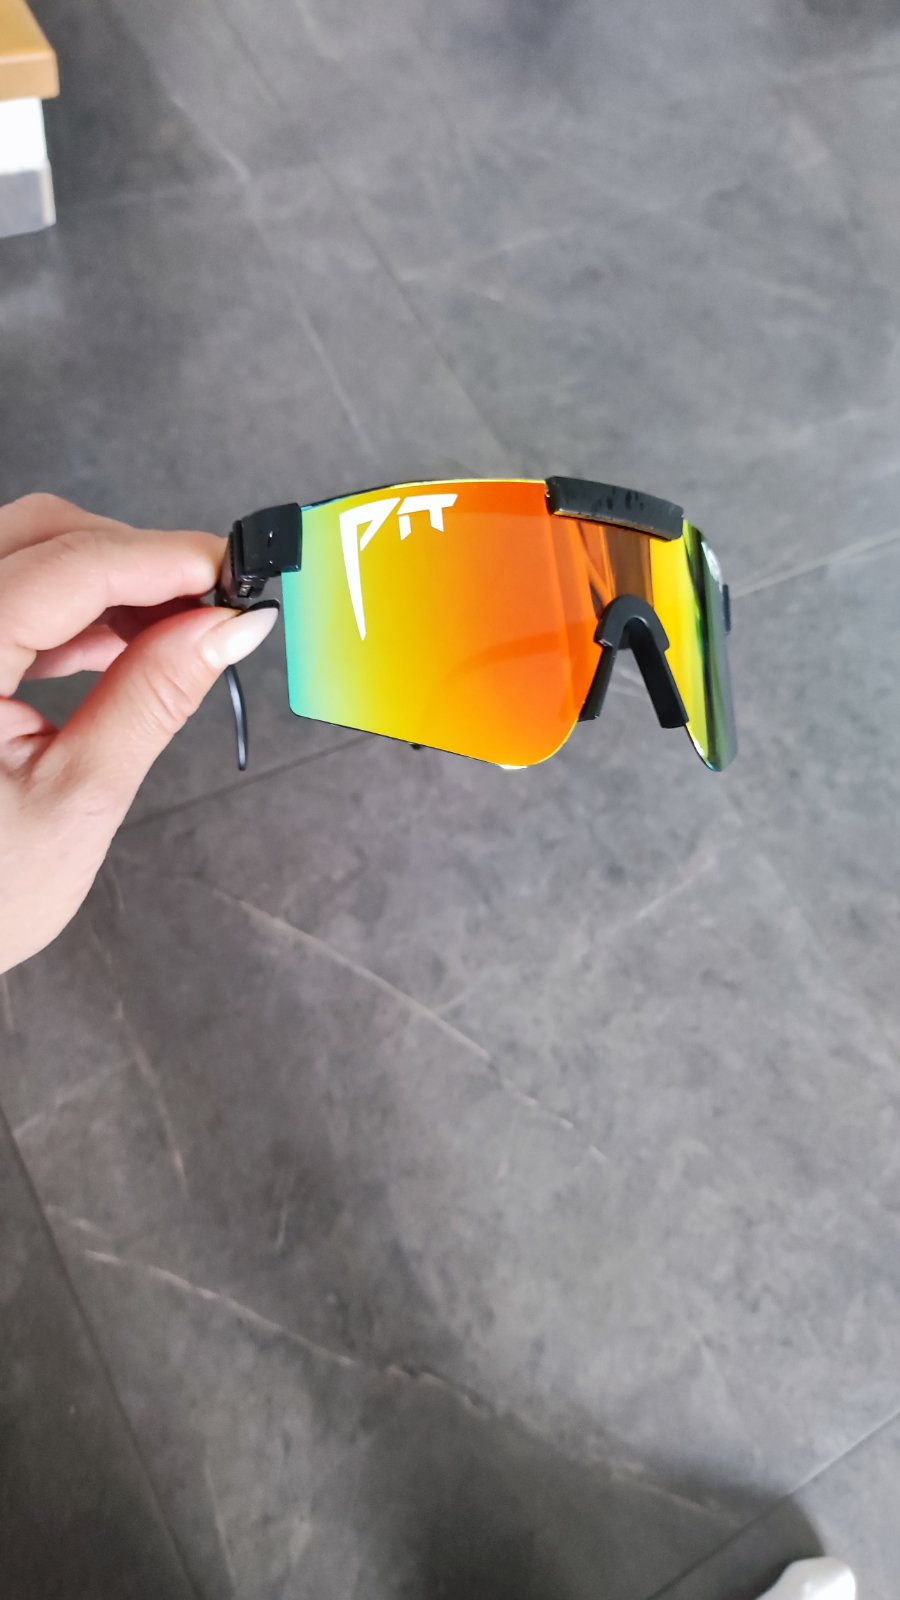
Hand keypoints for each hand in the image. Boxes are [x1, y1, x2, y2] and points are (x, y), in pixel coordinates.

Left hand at [0, 494, 277, 972]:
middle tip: (217, 607)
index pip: (69, 567)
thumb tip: (230, 626)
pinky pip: (11, 591)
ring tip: (176, 638)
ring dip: (108, 580)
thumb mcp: (80, 797)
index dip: (165, 560)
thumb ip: (155, 697)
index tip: (240, 577)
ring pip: (28, 553)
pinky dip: (72, 607)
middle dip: (138, 558)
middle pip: (43, 535)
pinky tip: (119, 647)